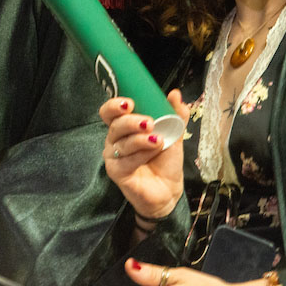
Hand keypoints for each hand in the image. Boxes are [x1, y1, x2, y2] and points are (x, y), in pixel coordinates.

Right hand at [100, 90, 187, 218]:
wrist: (169, 190)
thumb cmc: (165, 161)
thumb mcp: (173, 135)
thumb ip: (174, 115)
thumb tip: (175, 94)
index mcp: (123, 128)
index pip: (109, 112)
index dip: (114, 105)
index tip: (129, 102)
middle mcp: (114, 140)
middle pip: (114, 125)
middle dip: (131, 121)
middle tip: (149, 122)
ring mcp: (113, 157)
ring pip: (121, 143)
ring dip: (140, 140)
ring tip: (158, 140)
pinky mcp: (116, 172)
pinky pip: (126, 160)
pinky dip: (140, 155)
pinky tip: (152, 152)